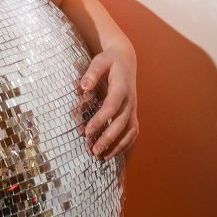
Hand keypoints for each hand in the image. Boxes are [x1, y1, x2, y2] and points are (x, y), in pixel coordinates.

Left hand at [79, 41, 138, 159]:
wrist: (125, 58)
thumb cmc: (109, 61)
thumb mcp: (99, 61)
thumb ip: (91, 74)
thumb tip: (82, 87)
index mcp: (121, 89)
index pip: (110, 108)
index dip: (100, 121)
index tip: (87, 132)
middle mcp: (130, 101)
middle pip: (121, 124)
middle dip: (108, 139)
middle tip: (93, 152)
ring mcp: (133, 108)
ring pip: (129, 132)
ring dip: (117, 146)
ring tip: (101, 158)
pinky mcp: (132, 113)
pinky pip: (132, 132)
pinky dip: (124, 144)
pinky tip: (112, 154)